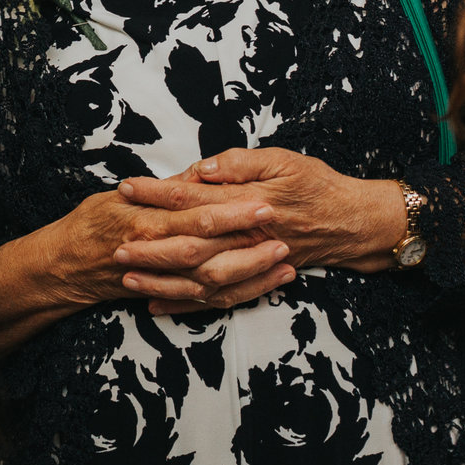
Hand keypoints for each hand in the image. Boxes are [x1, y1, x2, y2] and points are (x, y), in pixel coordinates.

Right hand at [42, 188, 292, 312]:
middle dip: (250, 245)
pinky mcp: (167, 296)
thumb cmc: (91, 224)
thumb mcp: (122, 196)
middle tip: (284, 235)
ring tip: (285, 263)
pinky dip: (236, 295)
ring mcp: (162, 280)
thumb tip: (201, 174)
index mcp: (148, 221)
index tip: (264, 202)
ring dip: (251, 274)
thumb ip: (164, 189)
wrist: (62, 267)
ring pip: (214, 281)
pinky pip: (207, 301)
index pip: (200, 214)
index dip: (234, 210)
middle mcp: (156, 253)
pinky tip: (264, 286)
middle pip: (212, 251)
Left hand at [120, 148, 408, 283]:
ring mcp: (251, 263)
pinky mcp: (254, 279)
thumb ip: (241, 163)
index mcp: (249, 203)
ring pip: (199, 278)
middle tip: (114, 243)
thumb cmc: (316, 185)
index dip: (158, 194)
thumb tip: (204, 167)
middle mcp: (247, 237)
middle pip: (190, 244)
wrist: (350, 223)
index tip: (126, 189)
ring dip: (162, 279)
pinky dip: (186, 305)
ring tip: (127, 277)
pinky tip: (156, 305)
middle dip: (150, 245)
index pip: (194, 198)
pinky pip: (216, 299)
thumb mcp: (282, 160)